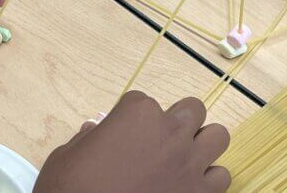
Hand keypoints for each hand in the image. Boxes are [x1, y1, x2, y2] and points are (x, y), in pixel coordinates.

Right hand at [36, 93, 229, 192]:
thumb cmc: (70, 189)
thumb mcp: (65, 158)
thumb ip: (87, 140)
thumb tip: (94, 133)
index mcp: (137, 114)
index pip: (142, 102)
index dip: (132, 121)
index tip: (123, 138)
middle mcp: (170, 131)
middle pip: (191, 109)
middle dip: (178, 121)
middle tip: (161, 141)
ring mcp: (189, 162)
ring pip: (217, 137)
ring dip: (202, 145)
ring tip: (184, 159)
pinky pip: (221, 176)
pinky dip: (209, 180)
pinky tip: (191, 187)